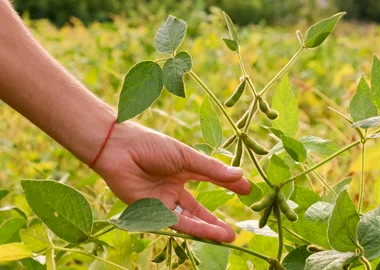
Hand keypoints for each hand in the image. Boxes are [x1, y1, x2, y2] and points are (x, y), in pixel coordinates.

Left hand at [93, 121, 250, 242]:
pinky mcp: (151, 211)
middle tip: (236, 227)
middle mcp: (173, 186)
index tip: (247, 190)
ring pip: (189, 218)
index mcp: (182, 168)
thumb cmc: (151, 145)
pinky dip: (194, 228)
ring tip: (228, 236)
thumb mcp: (187, 157)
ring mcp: (162, 200)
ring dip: (208, 228)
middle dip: (215, 218)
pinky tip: (211, 233)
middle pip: (197, 207)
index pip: (210, 179)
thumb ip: (211, 170)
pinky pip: (176, 222)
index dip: (228, 185)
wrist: (119, 149)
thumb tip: (239, 174)